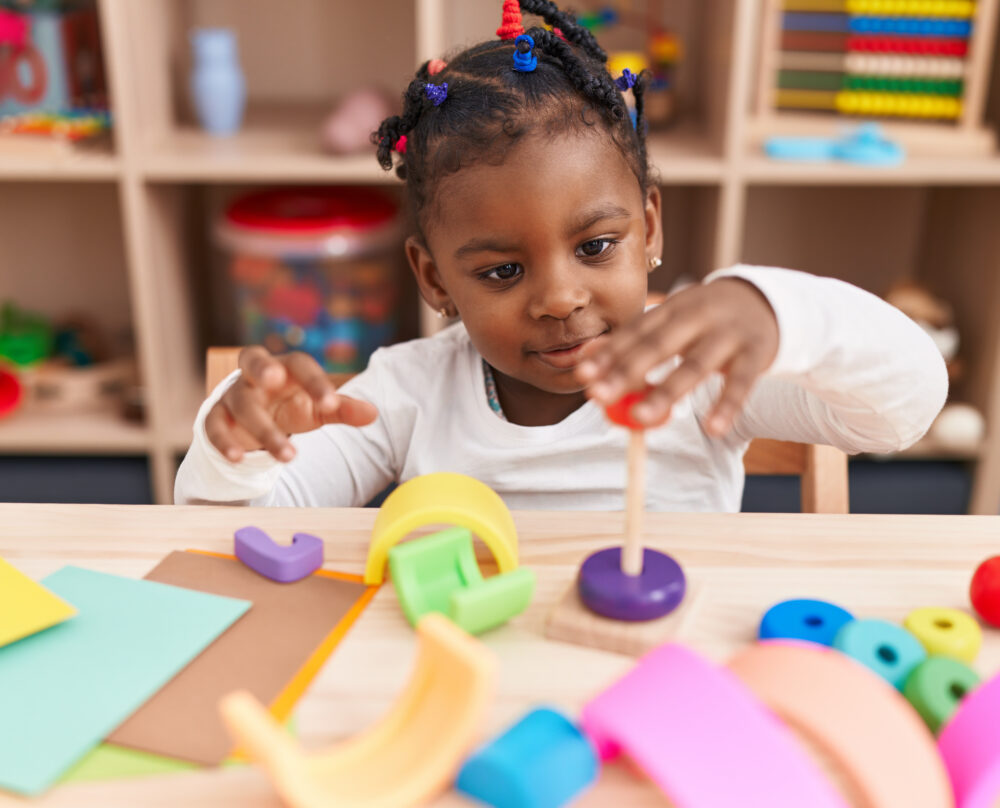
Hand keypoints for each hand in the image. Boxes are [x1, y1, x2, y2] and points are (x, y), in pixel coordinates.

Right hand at [205, 347, 377, 462]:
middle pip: (252, 359)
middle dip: (262, 368)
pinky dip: (224, 441)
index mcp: (285, 367)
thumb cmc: (291, 406)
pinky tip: (238, 458)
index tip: (332, 404)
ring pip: (241, 404)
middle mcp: (255, 375)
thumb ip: (342, 410)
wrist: (253, 419)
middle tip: (275, 378)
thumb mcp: (317, 408)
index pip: (299, 364)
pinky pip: (214, 426)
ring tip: (289, 456)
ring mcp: (232, 395)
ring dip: (264, 430)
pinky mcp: (215, 417)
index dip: (315, 381)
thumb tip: (373, 413)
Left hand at [575, 278, 778, 435]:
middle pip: (658, 345)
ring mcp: (728, 333)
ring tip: (641, 418)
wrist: (769, 302)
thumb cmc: (706, 321)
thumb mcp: (673, 322)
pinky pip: (742, 382)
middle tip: (599, 396)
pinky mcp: (757, 351)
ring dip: (667, 392)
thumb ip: (634, 341)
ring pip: (695, 365)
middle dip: (626, 371)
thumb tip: (584, 361)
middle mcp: (698, 315)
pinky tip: (713, 427)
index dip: (608, 353)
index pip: (635, 331)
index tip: (582, 376)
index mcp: (673, 308)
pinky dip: (727, 405)